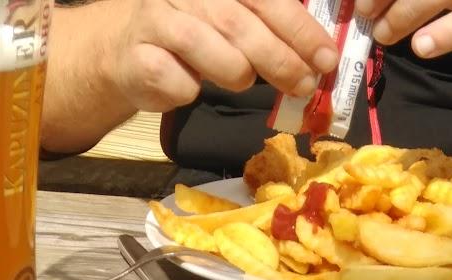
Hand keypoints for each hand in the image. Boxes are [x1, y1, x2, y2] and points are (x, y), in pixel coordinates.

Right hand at [104, 0, 340, 113]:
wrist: (126, 51)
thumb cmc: (191, 33)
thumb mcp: (232, 17)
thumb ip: (268, 25)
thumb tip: (318, 55)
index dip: (300, 29)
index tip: (326, 58)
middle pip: (241, 23)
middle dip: (279, 59)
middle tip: (304, 85)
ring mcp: (158, 20)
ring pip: (208, 48)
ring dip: (236, 73)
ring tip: (244, 83)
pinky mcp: (138, 57)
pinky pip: (178, 82)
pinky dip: (192, 91)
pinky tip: (190, 88)